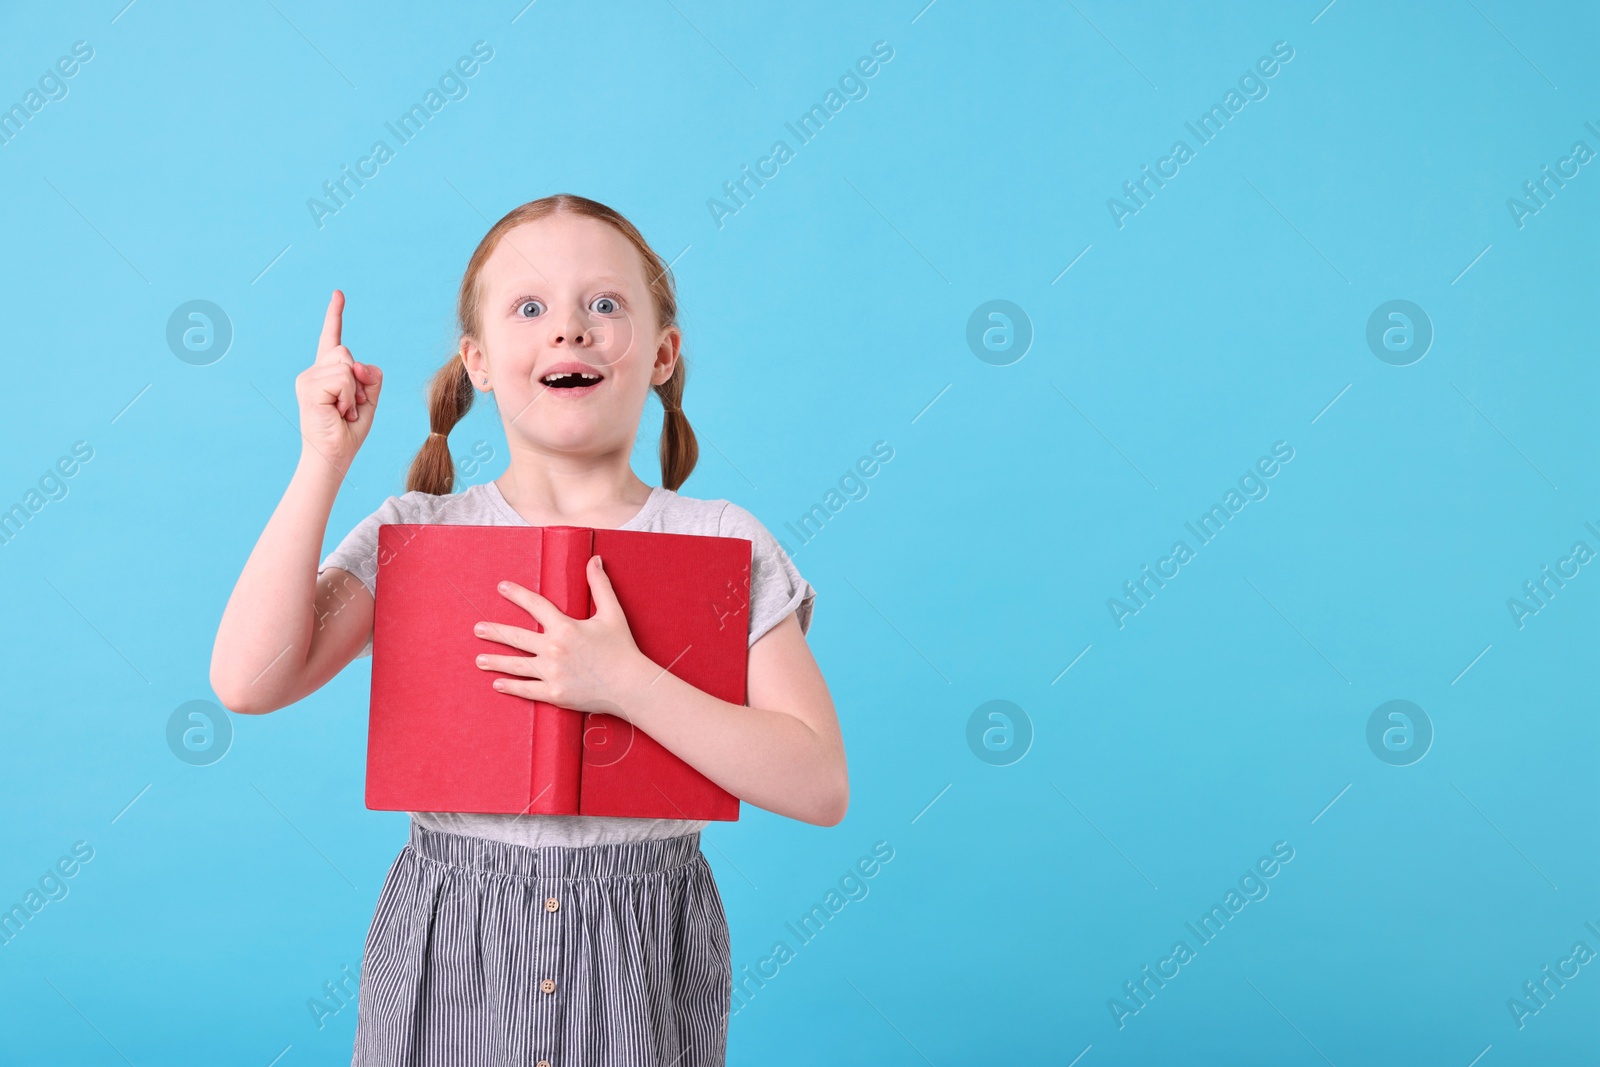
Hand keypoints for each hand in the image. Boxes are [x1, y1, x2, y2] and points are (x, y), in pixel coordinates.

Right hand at [293, 289, 382, 472]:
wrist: (333, 455)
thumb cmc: (349, 431)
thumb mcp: (369, 399)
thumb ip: (370, 376)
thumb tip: (357, 364)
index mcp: (328, 372)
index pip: (332, 339)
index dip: (335, 316)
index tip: (338, 294)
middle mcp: (314, 371)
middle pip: (347, 353)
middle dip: (359, 381)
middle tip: (350, 406)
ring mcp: (308, 378)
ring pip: (347, 366)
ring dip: (355, 393)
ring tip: (343, 411)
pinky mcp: (308, 386)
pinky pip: (343, 379)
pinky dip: (348, 398)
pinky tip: (339, 412)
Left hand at [473, 555, 650, 714]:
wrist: (631, 685)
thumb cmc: (622, 648)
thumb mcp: (612, 613)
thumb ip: (600, 586)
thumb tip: (594, 560)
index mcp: (566, 627)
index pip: (536, 605)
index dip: (517, 594)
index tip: (501, 587)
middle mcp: (555, 649)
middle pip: (516, 637)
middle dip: (495, 631)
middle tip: (477, 628)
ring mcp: (553, 673)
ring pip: (516, 665)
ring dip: (495, 661)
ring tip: (479, 659)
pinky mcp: (555, 694)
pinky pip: (527, 689)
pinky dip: (511, 687)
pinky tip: (497, 684)